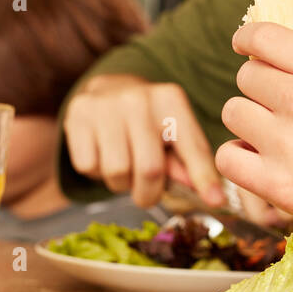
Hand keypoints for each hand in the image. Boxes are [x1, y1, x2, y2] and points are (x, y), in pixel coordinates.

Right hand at [63, 73, 223, 208]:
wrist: (106, 90)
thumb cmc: (147, 120)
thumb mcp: (173, 131)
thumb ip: (186, 162)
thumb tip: (208, 195)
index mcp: (171, 100)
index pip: (192, 146)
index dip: (204, 178)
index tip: (215, 201)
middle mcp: (139, 99)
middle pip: (149, 169)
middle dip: (149, 193)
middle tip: (147, 193)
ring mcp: (105, 106)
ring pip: (116, 172)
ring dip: (121, 183)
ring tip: (124, 164)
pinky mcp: (77, 116)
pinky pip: (88, 167)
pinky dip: (96, 172)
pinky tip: (102, 153)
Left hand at [216, 23, 292, 246]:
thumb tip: (276, 42)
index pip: (263, 37)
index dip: (247, 38)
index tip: (243, 45)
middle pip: (246, 76)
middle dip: (260, 87)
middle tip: (283, 106)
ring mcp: (285, 143)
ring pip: (233, 112)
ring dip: (249, 121)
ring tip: (277, 135)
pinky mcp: (274, 183)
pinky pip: (227, 156)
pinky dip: (238, 156)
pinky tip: (259, 158)